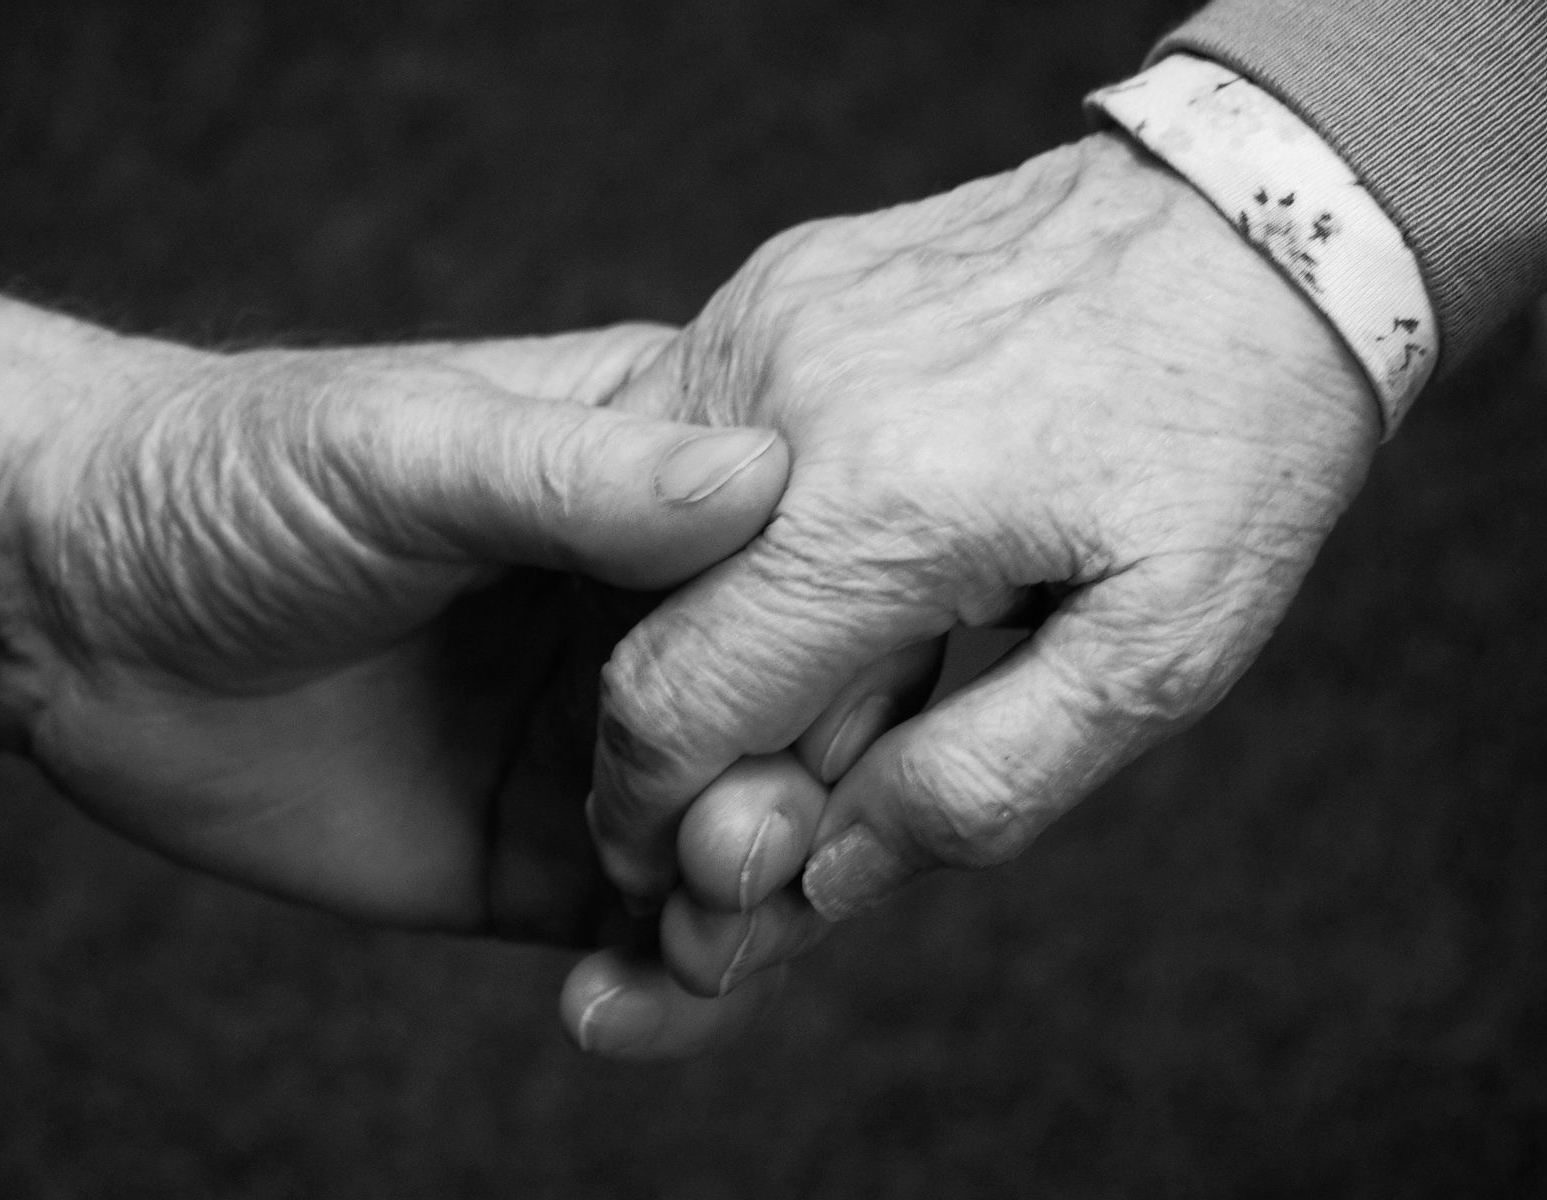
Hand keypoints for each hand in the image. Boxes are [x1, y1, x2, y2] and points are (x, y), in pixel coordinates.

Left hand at [0, 297, 790, 1056]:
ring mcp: (616, 748)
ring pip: (752, 848)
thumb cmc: (233, 478)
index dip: (841, 653)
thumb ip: (582, 474)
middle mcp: (663, 619)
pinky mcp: (550, 858)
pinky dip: (673, 990)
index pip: (816, 571)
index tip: (817, 725)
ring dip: (749, 911)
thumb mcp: (405, 449)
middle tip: (734, 853)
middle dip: (798, 804)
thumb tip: (764, 477)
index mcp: (660, 488)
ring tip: (685, 938)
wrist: (76, 617)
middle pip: (810, 726)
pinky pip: (654, 938)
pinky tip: (617, 999)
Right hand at [587, 132, 1381, 986]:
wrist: (1259, 220)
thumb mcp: (1166, 655)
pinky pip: (689, 438)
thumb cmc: (1231, 442)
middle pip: (637, 624)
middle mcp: (782, 402)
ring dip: (707, 624)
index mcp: (879, 511)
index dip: (647, 813)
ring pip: (645, 531)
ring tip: (844, 636)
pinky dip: (728, 531)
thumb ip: (986, 782)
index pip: (672, 704)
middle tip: (780, 763)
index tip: (673, 862)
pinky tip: (842, 536)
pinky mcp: (774, 289)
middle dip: (678, 732)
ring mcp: (764, 325)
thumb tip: (826, 871)